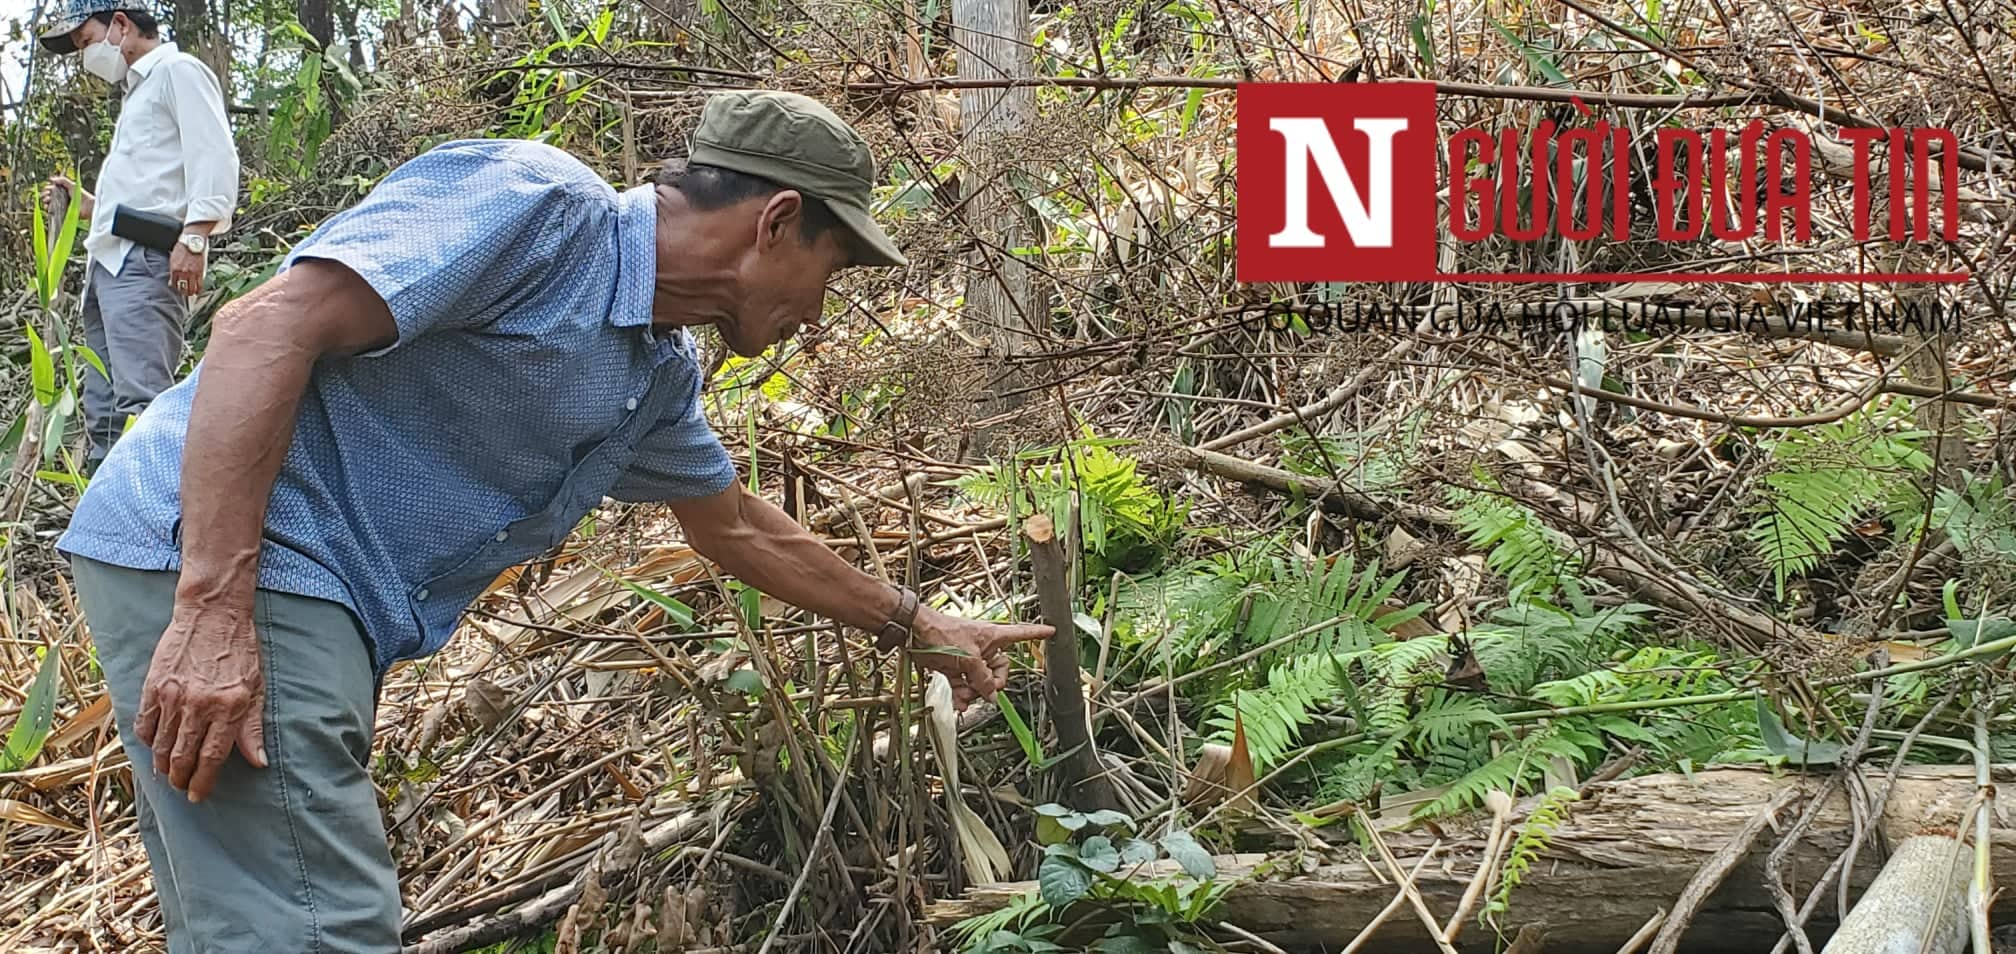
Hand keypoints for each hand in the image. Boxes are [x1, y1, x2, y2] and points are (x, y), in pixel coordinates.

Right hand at [42, 175, 93, 219]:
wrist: (88, 206)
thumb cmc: (82, 195)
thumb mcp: (72, 185)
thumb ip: (63, 180)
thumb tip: (51, 179)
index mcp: (63, 191)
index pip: (51, 189)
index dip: (47, 189)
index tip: (48, 189)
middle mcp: (61, 198)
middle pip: (48, 196)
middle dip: (45, 195)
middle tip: (47, 195)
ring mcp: (61, 206)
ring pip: (49, 203)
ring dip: (45, 201)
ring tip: (47, 200)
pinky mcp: (62, 213)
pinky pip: (52, 211)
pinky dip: (47, 209)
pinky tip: (47, 207)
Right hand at [136, 600, 268, 801]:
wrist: (212, 615)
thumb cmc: (240, 651)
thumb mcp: (256, 688)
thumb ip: (253, 728)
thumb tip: (258, 762)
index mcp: (229, 707)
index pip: (212, 758)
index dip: (203, 782)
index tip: (198, 795)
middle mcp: (200, 705)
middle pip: (182, 757)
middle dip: (180, 779)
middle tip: (181, 786)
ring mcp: (173, 696)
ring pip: (159, 746)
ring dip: (161, 765)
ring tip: (166, 772)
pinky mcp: (153, 686)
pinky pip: (144, 724)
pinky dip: (147, 741)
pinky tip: (153, 746)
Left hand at [169, 243, 204, 296]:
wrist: (193, 240)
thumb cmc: (183, 247)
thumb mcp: (174, 258)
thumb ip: (173, 269)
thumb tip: (172, 279)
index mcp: (174, 268)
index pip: (174, 283)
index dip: (176, 287)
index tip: (177, 288)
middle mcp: (182, 272)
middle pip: (182, 288)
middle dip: (183, 292)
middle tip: (184, 292)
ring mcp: (192, 273)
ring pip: (191, 288)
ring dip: (191, 292)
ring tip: (191, 293)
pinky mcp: (200, 272)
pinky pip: (200, 284)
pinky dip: (199, 289)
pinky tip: (198, 291)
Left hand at [908, 605, 1051, 709]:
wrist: (915, 633)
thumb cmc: (941, 632)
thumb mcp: (968, 658)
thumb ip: (983, 679)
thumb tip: (992, 695)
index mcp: (993, 637)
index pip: (1022, 633)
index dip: (1037, 633)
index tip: (1053, 632)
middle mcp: (983, 647)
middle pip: (1000, 670)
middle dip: (993, 684)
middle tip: (985, 689)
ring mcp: (969, 658)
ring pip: (981, 681)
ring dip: (974, 692)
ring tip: (965, 695)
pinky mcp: (955, 667)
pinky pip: (965, 685)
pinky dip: (963, 695)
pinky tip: (960, 703)